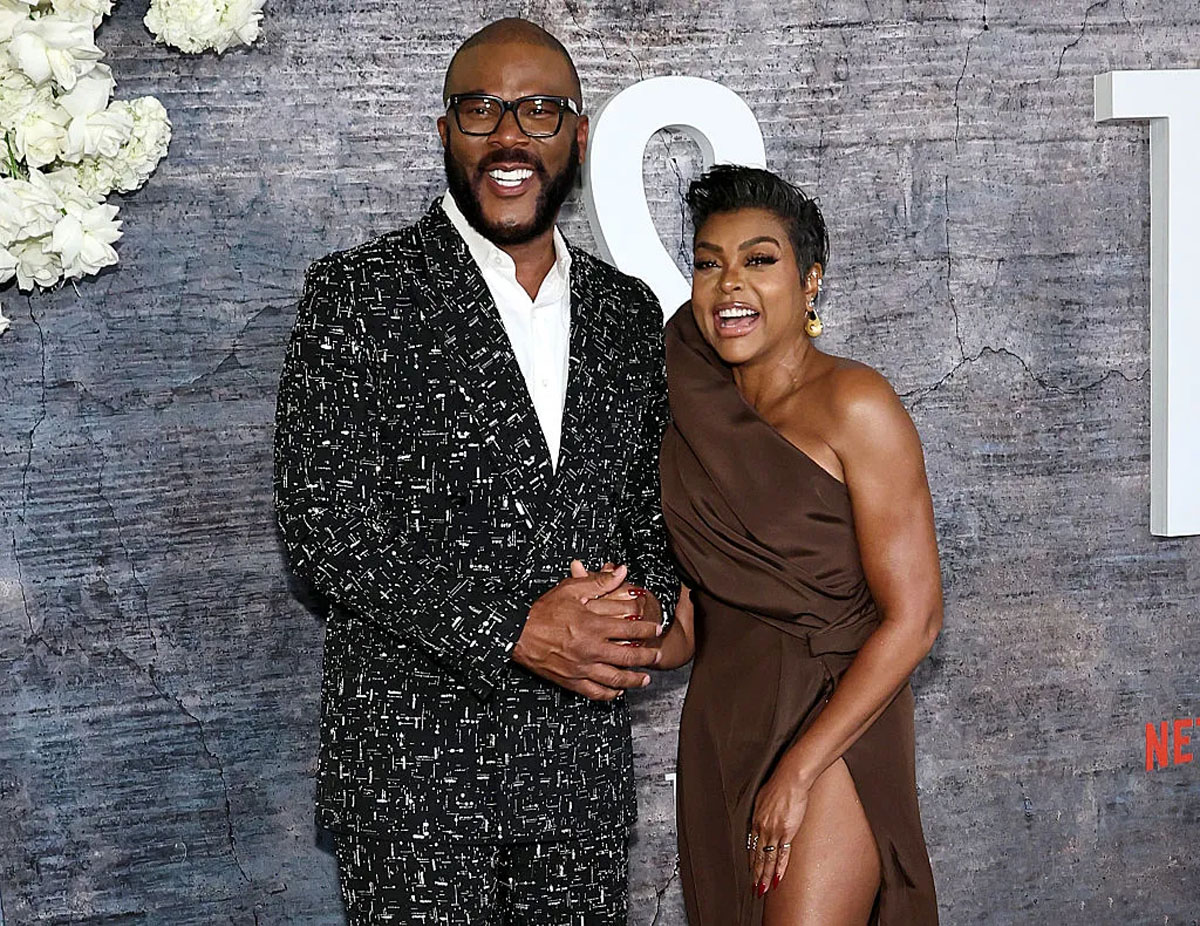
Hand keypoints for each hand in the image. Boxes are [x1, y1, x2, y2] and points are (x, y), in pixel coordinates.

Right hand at [512, 563, 662, 700]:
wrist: (517, 634)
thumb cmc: (543, 612)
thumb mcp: (570, 590)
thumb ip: (598, 582)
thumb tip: (621, 571)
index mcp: (593, 626)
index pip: (630, 629)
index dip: (647, 629)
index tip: (655, 629)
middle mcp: (591, 649)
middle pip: (629, 656)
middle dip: (647, 656)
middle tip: (657, 654)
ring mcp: (582, 667)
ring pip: (616, 678)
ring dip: (634, 679)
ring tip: (645, 678)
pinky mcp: (571, 681)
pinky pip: (596, 692)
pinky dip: (610, 693)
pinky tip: (618, 690)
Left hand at [748, 755, 811, 895]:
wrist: (791, 778)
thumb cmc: (779, 784)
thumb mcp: (763, 798)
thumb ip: (762, 811)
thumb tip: (761, 818)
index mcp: (755, 820)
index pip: (751, 846)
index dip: (751, 861)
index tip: (750, 873)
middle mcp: (762, 827)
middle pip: (757, 856)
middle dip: (755, 874)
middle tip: (754, 890)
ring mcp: (774, 831)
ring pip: (767, 859)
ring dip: (765, 876)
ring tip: (762, 890)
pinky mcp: (787, 832)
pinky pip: (782, 854)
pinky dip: (779, 868)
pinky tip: (777, 878)